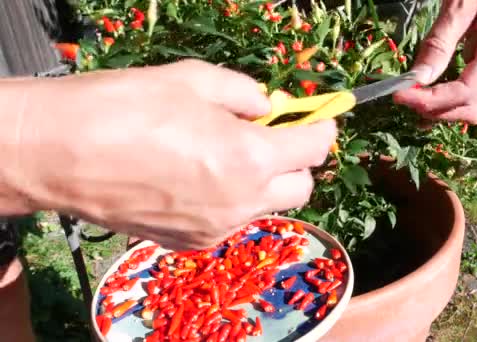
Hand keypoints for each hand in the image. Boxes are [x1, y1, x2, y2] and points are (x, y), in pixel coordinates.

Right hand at [11, 60, 336, 248]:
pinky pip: (230, 219)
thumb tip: (268, 106)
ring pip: (266, 205)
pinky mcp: (190, 242)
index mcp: (251, 158)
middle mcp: (242, 202)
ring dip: (262, 180)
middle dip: (296, 160)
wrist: (59, 153)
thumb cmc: (125, 106)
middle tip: (270, 136)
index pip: (315, 148)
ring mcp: (217, 227)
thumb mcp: (194, 79)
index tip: (314, 117)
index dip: (320, 127)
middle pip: (301, 186)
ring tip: (224, 154)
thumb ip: (245, 93)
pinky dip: (230, 199)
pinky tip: (196, 177)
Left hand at [394, 0, 476, 123]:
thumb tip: (418, 78)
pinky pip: (470, 88)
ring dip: (442, 110)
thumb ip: (441, 40)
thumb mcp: (462, 0)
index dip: (434, 101)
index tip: (401, 96)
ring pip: (474, 103)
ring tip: (409, 102)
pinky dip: (446, 97)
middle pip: (475, 107)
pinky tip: (424, 96)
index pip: (469, 91)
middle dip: (438, 111)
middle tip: (403, 99)